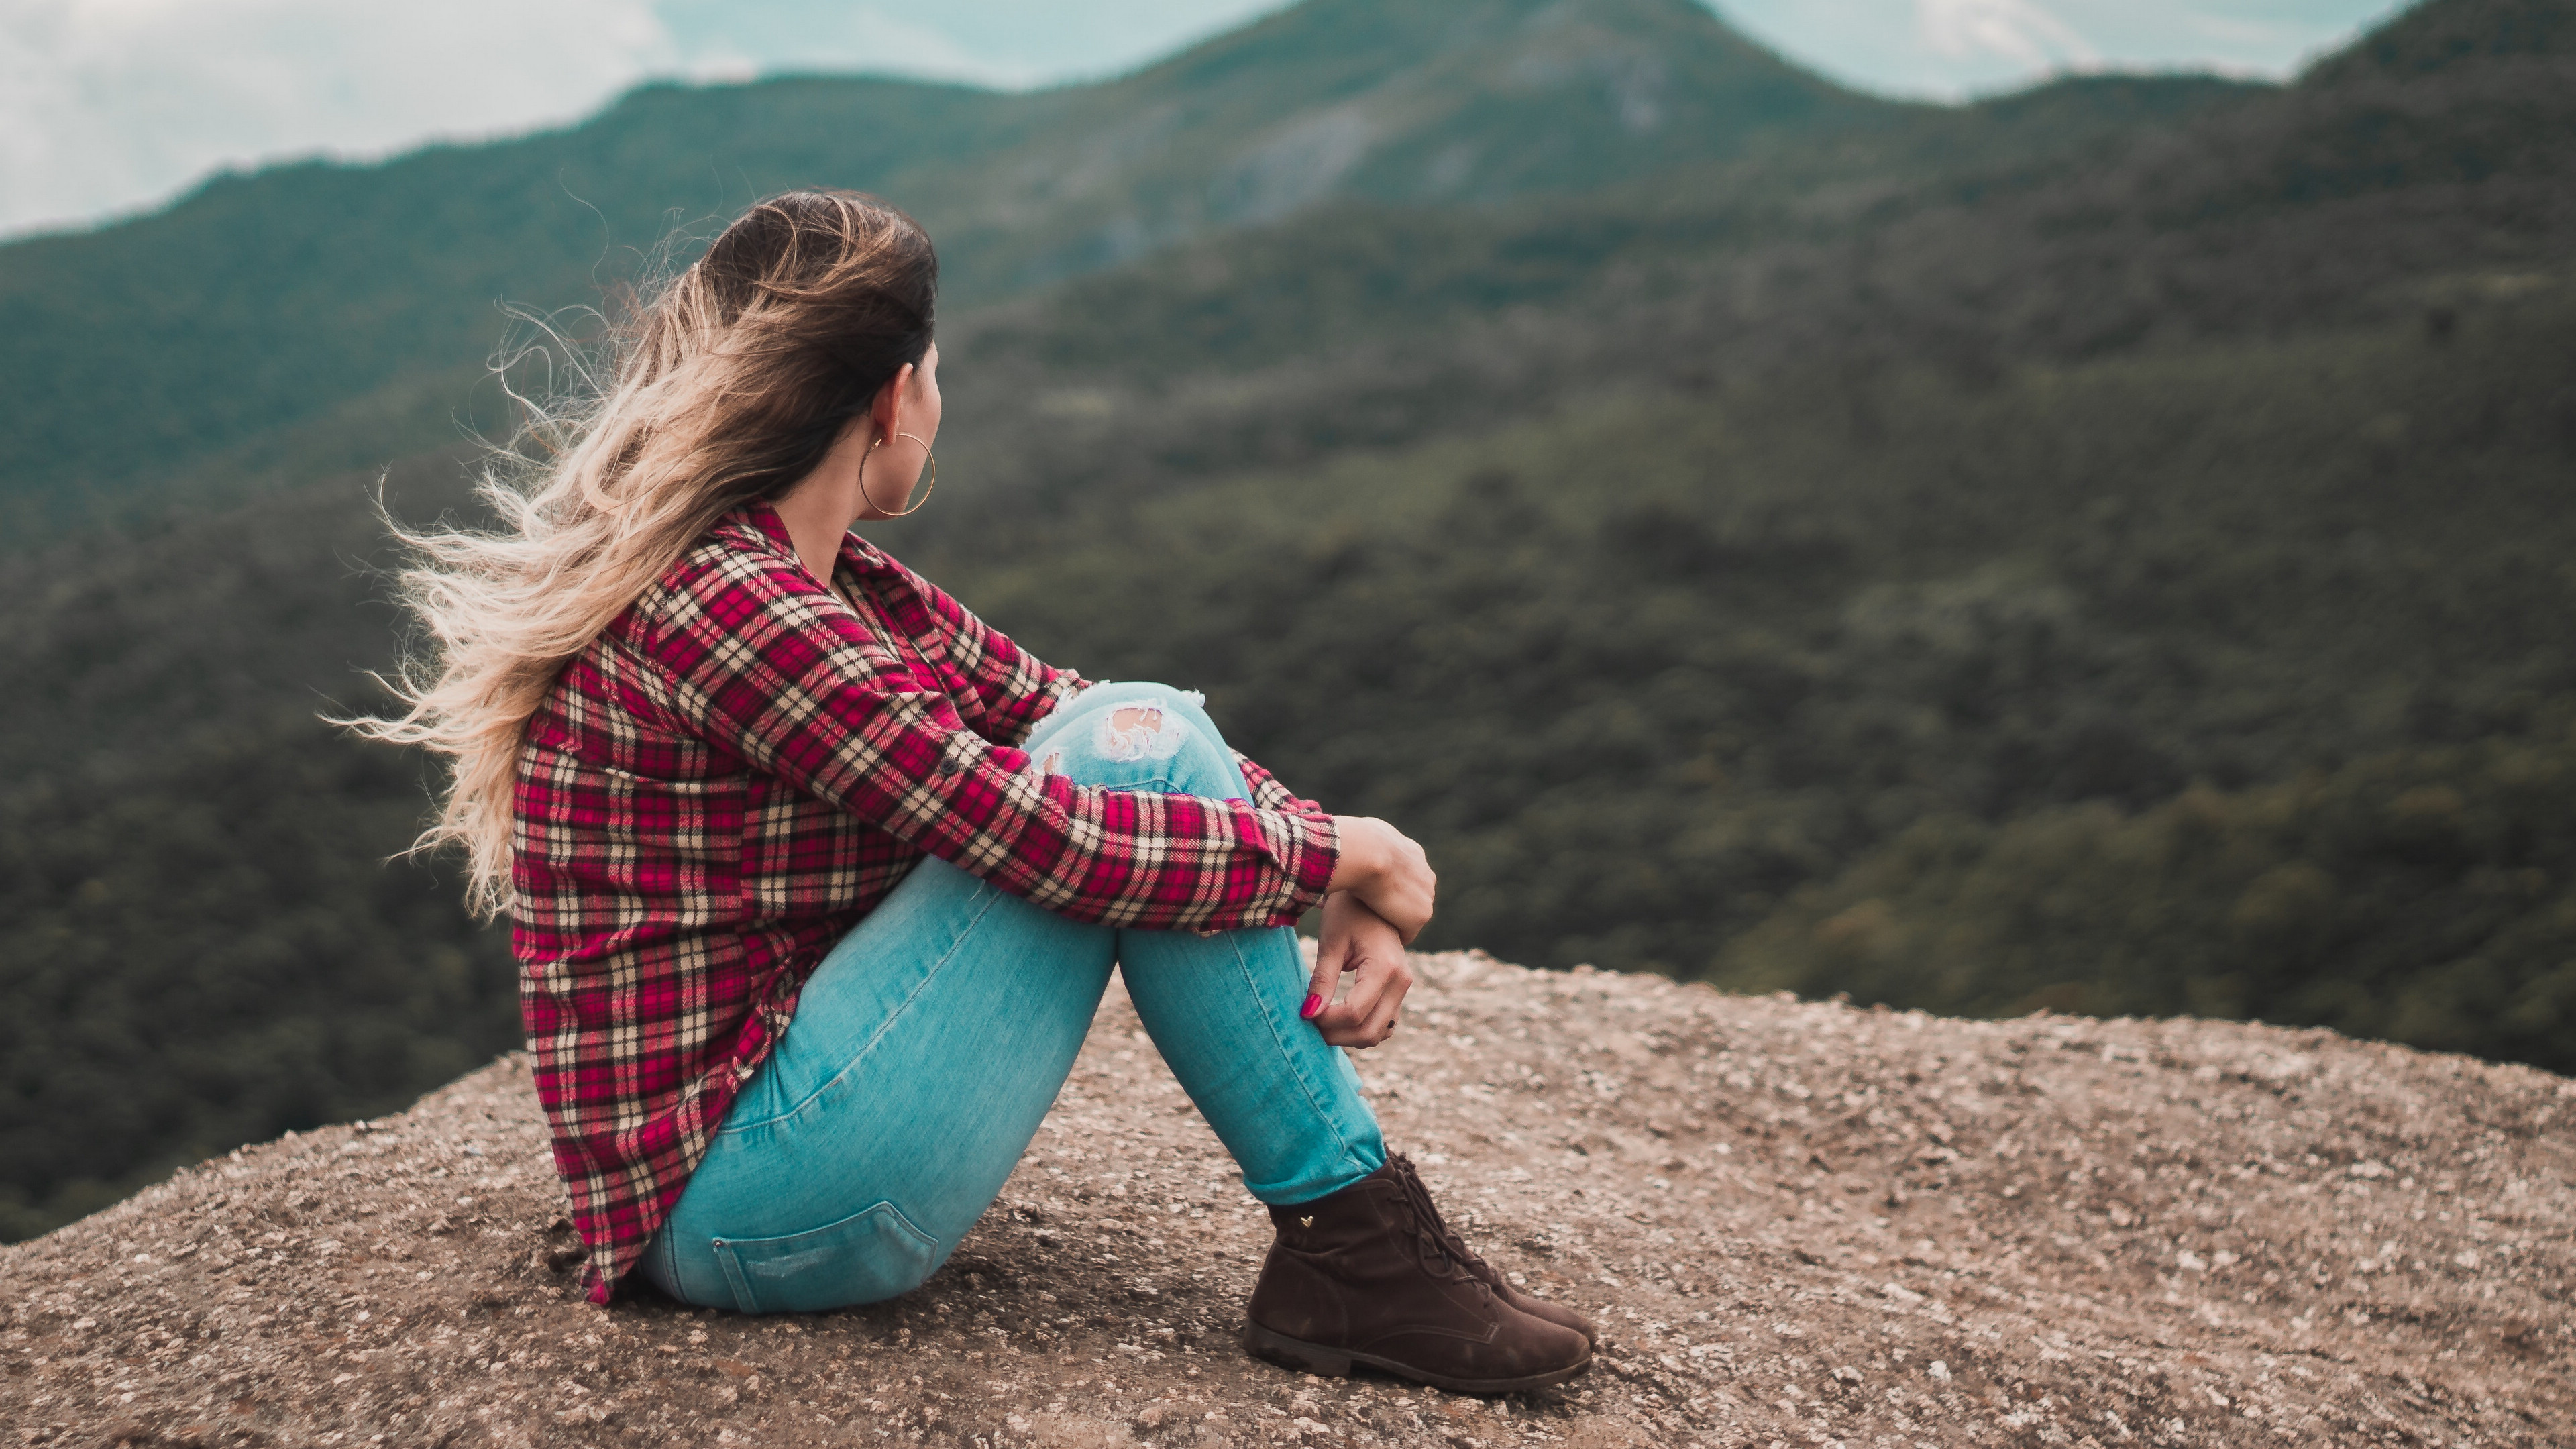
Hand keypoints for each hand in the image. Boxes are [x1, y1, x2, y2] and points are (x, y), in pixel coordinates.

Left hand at [1303, 891, 1413, 1048]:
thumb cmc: (1348, 915)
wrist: (1374, 900)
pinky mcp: (1399, 993)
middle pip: (1369, 1031)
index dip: (1326, 1020)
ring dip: (1348, 1037)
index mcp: (1386, 967)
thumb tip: (1308, 1014)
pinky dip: (1361, 1029)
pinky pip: (1383, 1026)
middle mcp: (1401, 982)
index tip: (1304, 1012)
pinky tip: (1338, 1020)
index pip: (1354, 1012)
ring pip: (1377, 1034)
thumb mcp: (1331, 944)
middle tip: (1309, 1024)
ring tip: (1321, 1023)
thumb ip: (1322, 980)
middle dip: (1336, 1035)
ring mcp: (1404, 989)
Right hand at [1326, 815, 1434, 942]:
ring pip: (1411, 915)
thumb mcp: (1367, 831)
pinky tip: (1378, 935)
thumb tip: (1358, 836)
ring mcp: (1426, 896)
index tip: (1371, 893)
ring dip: (1394, 920)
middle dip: (1396, 904)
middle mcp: (1426, 875)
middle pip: (1413, 897)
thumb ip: (1370, 838)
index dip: (1388, 886)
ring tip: (1373, 926)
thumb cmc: (1358, 841)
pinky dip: (1394, 935)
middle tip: (1371, 912)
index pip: (1406, 876)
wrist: (1368, 853)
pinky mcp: (1421, 915)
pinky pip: (1408, 933)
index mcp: (1414, 854)